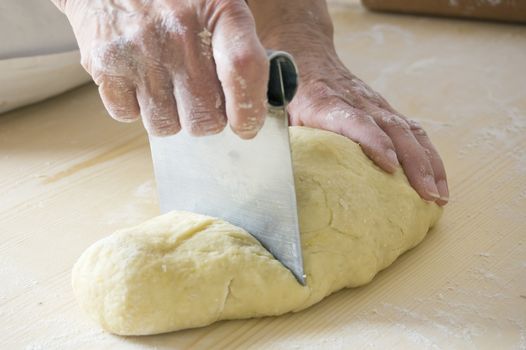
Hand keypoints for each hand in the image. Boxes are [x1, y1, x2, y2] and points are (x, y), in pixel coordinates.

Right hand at [58, 0, 268, 137]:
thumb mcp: (215, 6)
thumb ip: (238, 49)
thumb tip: (250, 108)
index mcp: (219, 9)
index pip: (244, 68)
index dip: (249, 110)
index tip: (246, 127)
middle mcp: (180, 31)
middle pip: (205, 117)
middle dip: (206, 118)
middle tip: (199, 99)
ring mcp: (140, 49)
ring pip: (167, 125)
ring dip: (170, 115)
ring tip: (166, 84)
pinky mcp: (106, 65)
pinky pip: (129, 116)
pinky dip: (135, 106)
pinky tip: (139, 79)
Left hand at [250, 0, 448, 204]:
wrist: (303, 53)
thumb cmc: (286, 88)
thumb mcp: (275, 111)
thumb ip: (278, 137)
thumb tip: (275, 175)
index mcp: (324, 103)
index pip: (354, 120)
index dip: (373, 141)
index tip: (389, 165)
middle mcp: (356, 101)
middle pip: (393, 129)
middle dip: (415, 163)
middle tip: (426, 194)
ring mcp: (375, 104)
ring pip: (410, 131)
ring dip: (429, 163)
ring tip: (439, 195)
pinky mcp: (383, 110)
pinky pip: (413, 131)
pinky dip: (429, 156)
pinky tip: (436, 178)